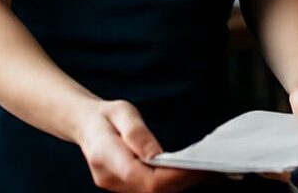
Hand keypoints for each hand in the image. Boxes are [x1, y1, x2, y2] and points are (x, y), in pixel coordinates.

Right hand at [75, 99, 206, 192]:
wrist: (85, 125)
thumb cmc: (106, 116)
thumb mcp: (123, 112)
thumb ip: (138, 135)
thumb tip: (157, 156)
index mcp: (107, 157)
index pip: (146, 178)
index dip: (174, 176)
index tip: (198, 166)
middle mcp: (110, 178)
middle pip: (153, 190)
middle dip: (184, 181)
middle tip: (213, 168)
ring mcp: (115, 186)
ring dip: (180, 184)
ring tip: (207, 169)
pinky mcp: (123, 187)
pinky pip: (150, 190)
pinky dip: (171, 183)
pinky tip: (188, 172)